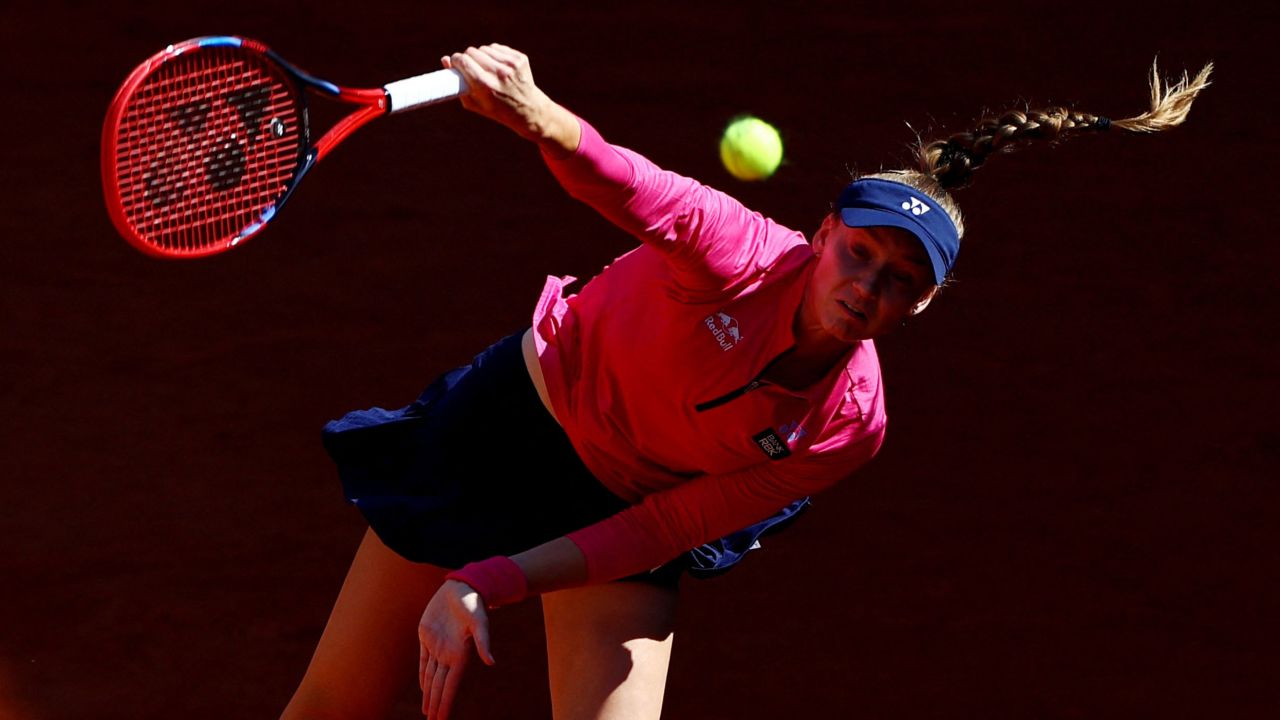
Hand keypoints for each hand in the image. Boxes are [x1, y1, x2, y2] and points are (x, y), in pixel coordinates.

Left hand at [418, 579, 496, 718]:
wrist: (463, 585)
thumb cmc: (473, 603)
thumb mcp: (479, 621)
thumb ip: (483, 641)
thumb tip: (491, 662)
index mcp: (459, 655)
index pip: (449, 686)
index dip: (444, 703)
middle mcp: (448, 655)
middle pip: (439, 687)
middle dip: (436, 706)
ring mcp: (437, 646)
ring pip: (430, 677)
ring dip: (429, 695)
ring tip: (428, 712)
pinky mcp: (426, 636)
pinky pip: (423, 662)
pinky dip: (423, 677)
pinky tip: (424, 688)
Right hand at [442, 44, 552, 139]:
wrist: (528, 110)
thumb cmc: (496, 110)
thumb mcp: (473, 102)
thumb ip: (456, 82)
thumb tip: (445, 59)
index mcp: (485, 86)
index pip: (463, 61)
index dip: (456, 61)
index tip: (455, 64)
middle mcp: (499, 73)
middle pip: (472, 51)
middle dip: (467, 58)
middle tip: (470, 69)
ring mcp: (511, 64)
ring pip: (484, 48)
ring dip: (481, 56)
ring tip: (486, 70)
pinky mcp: (520, 58)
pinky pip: (497, 48)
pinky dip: (494, 55)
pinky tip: (498, 68)